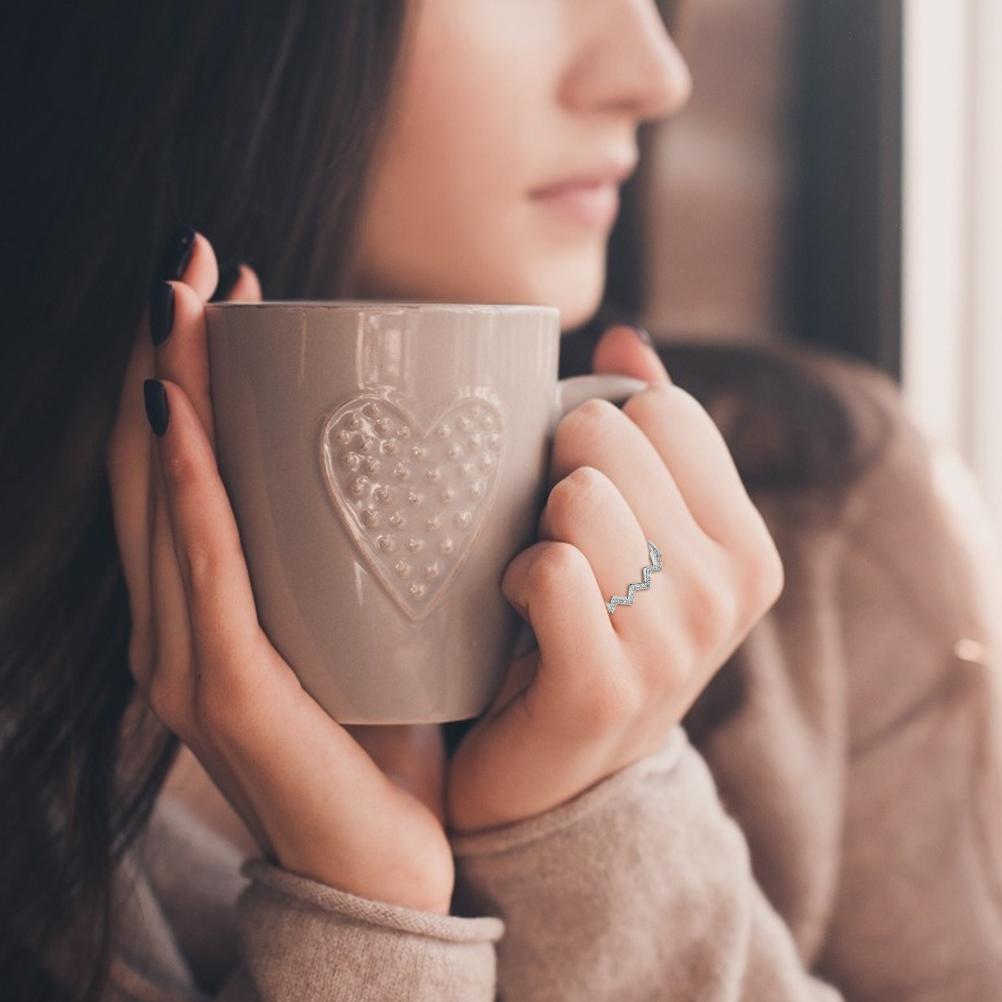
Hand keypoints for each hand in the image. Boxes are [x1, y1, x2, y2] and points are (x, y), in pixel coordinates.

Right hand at [105, 228, 453, 913]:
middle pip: (155, 464)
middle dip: (168, 355)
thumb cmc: (391, 728)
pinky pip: (199, 578)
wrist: (394, 857)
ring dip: (166, 397)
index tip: (227, 284)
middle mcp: (179, 619)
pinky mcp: (220, 693)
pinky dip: (187, 496)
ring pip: (160, 503)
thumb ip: (371, 549)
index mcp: (213, 601)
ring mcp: (188, 656)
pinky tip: (183, 421)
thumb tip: (429, 458)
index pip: (184, 466)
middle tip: (194, 262)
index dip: (190, 369)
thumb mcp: (373, 618)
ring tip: (183, 307)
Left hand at [445, 325, 784, 834]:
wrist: (557, 771)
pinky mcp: (605, 689)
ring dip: (535, 531)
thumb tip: (628, 334)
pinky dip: (515, 580)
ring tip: (543, 579)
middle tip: (556, 538)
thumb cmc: (589, 630)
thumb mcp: (640, 534)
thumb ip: (646, 431)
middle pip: (612, 439)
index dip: (599, 433)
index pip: (664, 410)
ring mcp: (672, 646)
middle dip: (560, 473)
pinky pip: (550, 570)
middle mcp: (726, 594)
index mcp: (746, 548)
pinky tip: (522, 613)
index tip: (586, 490)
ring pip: (579, 499)